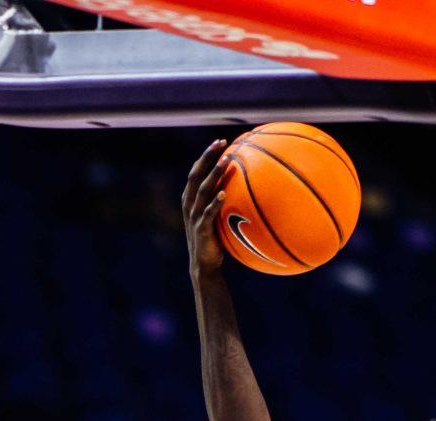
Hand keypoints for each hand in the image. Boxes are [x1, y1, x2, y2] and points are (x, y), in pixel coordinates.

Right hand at [182, 139, 230, 273]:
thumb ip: (223, 199)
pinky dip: (214, 203)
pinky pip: (207, 214)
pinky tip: (224, 193)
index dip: (206, 155)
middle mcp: (189, 205)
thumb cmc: (214, 238)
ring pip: (202, 191)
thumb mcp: (217, 216)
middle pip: (196, 175)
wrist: (204, 264)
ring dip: (214, 175)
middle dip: (207, 158)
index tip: (220, 142)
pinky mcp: (200, 230)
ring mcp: (194, 217)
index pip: (196, 171)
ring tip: (225, 161)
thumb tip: (246, 184)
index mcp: (191, 199)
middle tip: (221, 143)